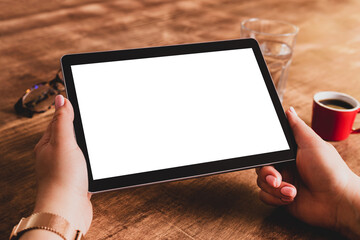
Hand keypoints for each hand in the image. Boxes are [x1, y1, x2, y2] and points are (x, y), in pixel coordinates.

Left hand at [27, 95, 91, 236]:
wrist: (68, 209)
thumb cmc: (62, 178)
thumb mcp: (63, 143)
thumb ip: (63, 121)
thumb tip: (61, 98)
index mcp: (48, 144)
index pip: (58, 120)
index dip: (69, 110)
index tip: (81, 101)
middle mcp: (55, 155)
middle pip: (70, 134)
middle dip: (81, 128)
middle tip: (93, 118)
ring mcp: (67, 167)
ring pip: (79, 150)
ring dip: (88, 145)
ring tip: (97, 139)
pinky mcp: (77, 178)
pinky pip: (86, 164)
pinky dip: (92, 160)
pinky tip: (98, 160)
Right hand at [256, 107, 359, 237]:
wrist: (338, 202)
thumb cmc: (330, 171)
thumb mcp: (312, 144)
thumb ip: (297, 127)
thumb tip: (288, 110)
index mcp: (291, 152)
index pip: (268, 150)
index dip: (264, 154)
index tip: (269, 159)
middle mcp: (285, 167)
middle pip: (261, 166)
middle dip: (267, 174)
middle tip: (277, 178)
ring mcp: (283, 183)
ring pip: (261, 182)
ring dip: (274, 188)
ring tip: (291, 190)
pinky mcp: (281, 198)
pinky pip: (264, 196)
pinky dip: (275, 198)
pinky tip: (289, 197)